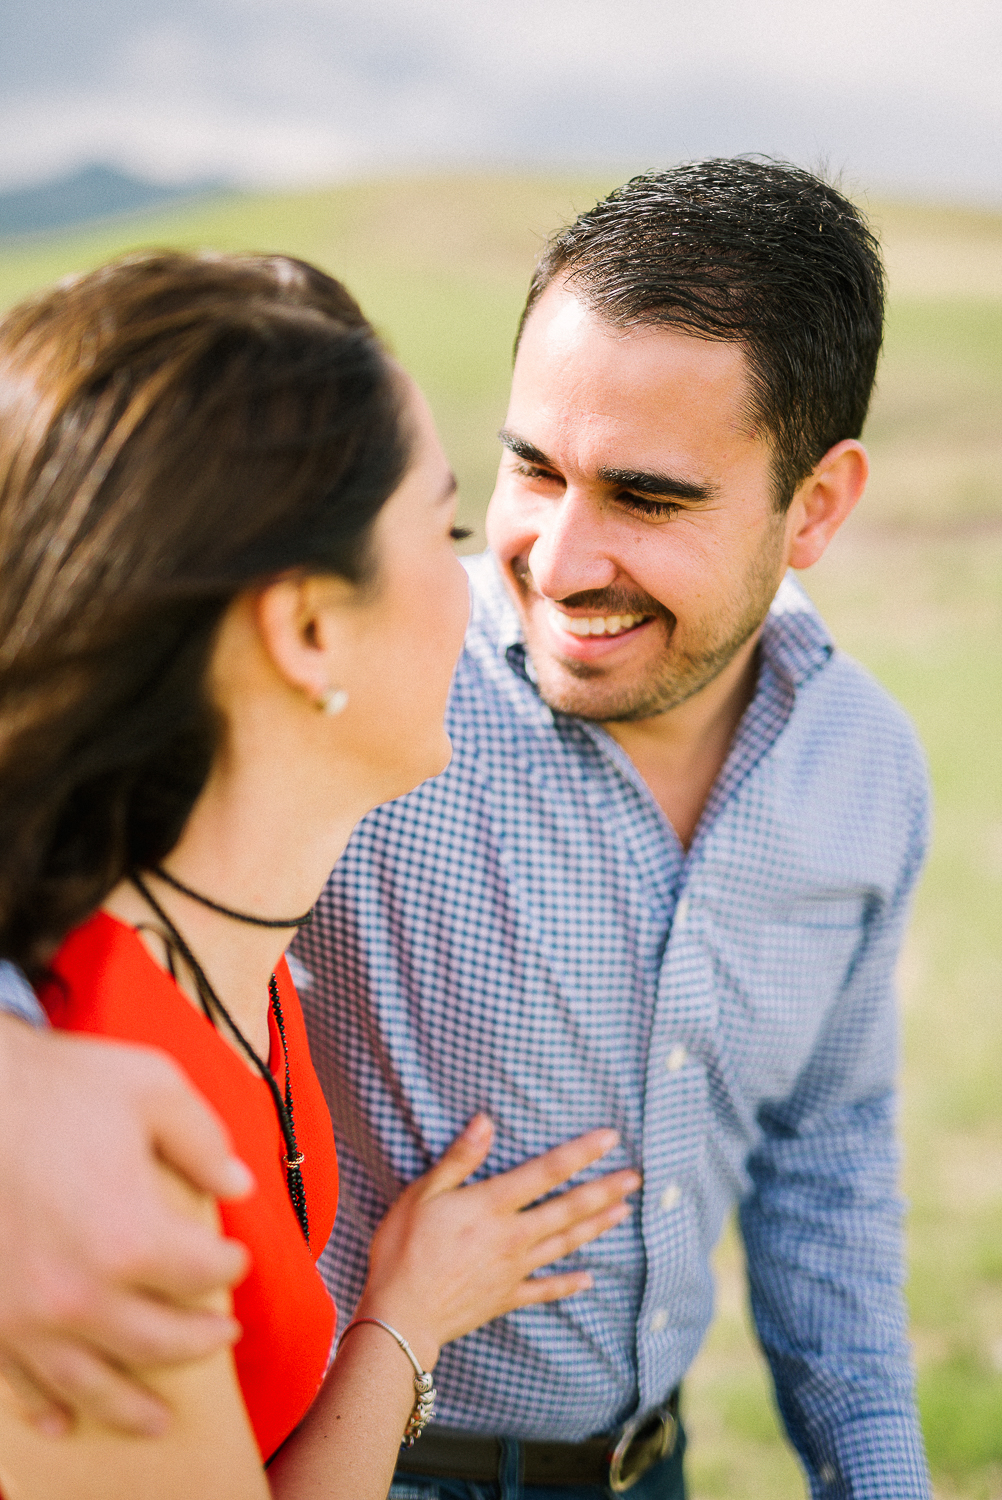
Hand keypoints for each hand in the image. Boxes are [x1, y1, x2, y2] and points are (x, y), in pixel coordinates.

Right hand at [0, 1017, 253, 1437]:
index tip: (236, 1261)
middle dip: (200, 1340)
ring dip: (131, 1405)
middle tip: (221, 1335)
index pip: (203, 1272)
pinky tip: (63, 1421)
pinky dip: (46, 1409)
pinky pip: (20, 1384)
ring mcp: (28, 1318)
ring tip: (157, 1419)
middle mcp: (82, 1294)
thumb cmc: (52, 1085)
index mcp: (131, 1237)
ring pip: (93, 1384)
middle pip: (160, 1341)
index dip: (230, 1266)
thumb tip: (237, 1183)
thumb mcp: (149, 1086)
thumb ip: (203, 1138)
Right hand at [356, 1116, 639, 1368]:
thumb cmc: (403, 1249)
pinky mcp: (507, 1297)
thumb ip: (459, 1158)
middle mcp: (513, 1236)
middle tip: (635, 1177)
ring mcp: (514, 1269)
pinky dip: (569, 1284)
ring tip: (624, 1212)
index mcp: (493, 1205)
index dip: (581, 1153)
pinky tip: (589, 1279)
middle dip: (604, 1190)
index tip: (611, 1138)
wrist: (400, 1316)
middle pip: (568, 1208)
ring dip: (597, 1227)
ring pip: (565, 1243)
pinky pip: (546, 1290)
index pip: (547, 1171)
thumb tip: (485, 1121)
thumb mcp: (423, 1193)